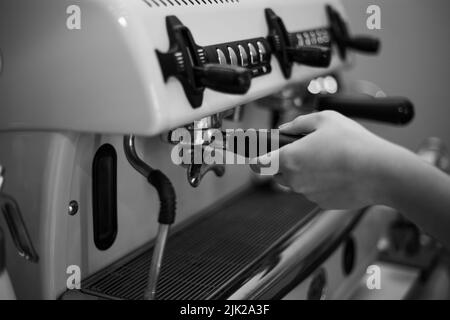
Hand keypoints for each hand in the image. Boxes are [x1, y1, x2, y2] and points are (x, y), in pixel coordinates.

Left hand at [259, 111, 406, 209]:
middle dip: (284, 162)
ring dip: (303, 172)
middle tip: (304, 150)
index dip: (254, 157)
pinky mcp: (321, 203)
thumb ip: (298, 123)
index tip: (253, 154)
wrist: (381, 172)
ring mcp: (308, 194)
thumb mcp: (325, 119)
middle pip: (277, 172)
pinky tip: (337, 172)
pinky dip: (319, 183)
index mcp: (290, 158)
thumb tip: (285, 129)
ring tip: (327, 159)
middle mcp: (295, 180)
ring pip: (296, 182)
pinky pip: (313, 191)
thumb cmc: (354, 144)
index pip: (258, 163)